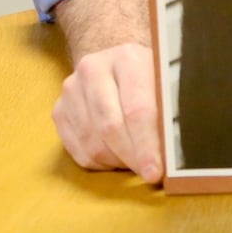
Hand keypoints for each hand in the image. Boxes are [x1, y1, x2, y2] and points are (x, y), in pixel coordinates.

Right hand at [51, 41, 163, 182]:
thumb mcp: (166, 83)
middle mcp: (93, 69)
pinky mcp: (59, 110)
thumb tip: (172, 151)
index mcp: (127, 58)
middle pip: (111, 128)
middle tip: (149, 174)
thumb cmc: (149, 77)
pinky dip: (101, 163)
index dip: (147, 145)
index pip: (137, 109)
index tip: (156, 172)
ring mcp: (71, 90)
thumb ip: (169, 111)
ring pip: (93, 144)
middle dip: (132, 157)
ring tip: (137, 161)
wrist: (116, 64)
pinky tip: (117, 157)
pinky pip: (78, 151)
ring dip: (117, 161)